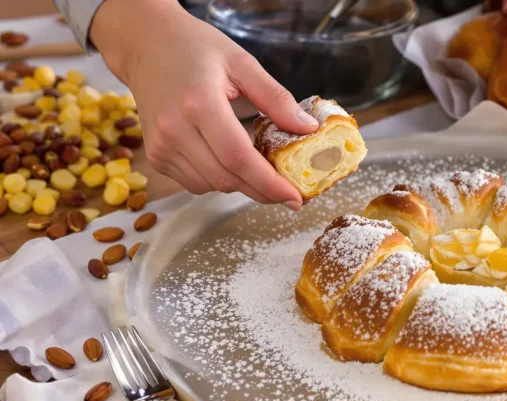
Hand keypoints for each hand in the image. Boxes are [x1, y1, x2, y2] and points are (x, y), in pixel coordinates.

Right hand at [90, 0, 317, 210]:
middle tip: (289, 191)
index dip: (269, 183)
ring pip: (211, 186)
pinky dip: (218, 179)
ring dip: (241, 185)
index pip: (239, 158)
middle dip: (262, 190)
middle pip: (226, 178)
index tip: (296, 197)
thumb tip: (307, 129)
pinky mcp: (155, 156)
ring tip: (261, 170)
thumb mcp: (243, 63)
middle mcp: (174, 130)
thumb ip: (276, 98)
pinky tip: (230, 161)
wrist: (146, 44)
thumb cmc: (196, 48)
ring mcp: (161, 146)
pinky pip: (195, 183)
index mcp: (199, 103)